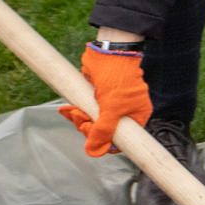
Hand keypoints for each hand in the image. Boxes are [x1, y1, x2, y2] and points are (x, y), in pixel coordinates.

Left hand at [60, 43, 151, 157]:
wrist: (108, 52)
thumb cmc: (118, 78)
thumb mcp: (111, 109)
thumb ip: (103, 132)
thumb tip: (95, 152)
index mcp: (137, 115)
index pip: (121, 139)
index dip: (105, 141)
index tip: (93, 135)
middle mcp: (125, 111)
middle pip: (104, 131)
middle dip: (88, 126)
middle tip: (81, 117)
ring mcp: (110, 103)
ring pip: (93, 121)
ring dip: (79, 118)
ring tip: (73, 110)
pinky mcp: (97, 96)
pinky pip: (85, 110)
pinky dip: (76, 111)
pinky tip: (67, 109)